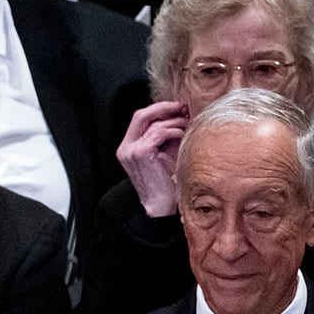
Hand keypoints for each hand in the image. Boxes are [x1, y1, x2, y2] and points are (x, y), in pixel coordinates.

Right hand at [116, 101, 189, 217]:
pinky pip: (160, 133)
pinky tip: (183, 136)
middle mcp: (126, 148)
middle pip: (141, 115)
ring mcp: (131, 150)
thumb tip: (180, 113)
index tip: (177, 107)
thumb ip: (165, 134)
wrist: (161, 206)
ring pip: (154, 123)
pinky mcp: (141, 153)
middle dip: (164, 107)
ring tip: (188, 124)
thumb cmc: (166, 182)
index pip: (140, 118)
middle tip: (183, 107)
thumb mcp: (164, 153)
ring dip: (174, 121)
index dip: (158, 109)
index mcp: (128, 147)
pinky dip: (174, 131)